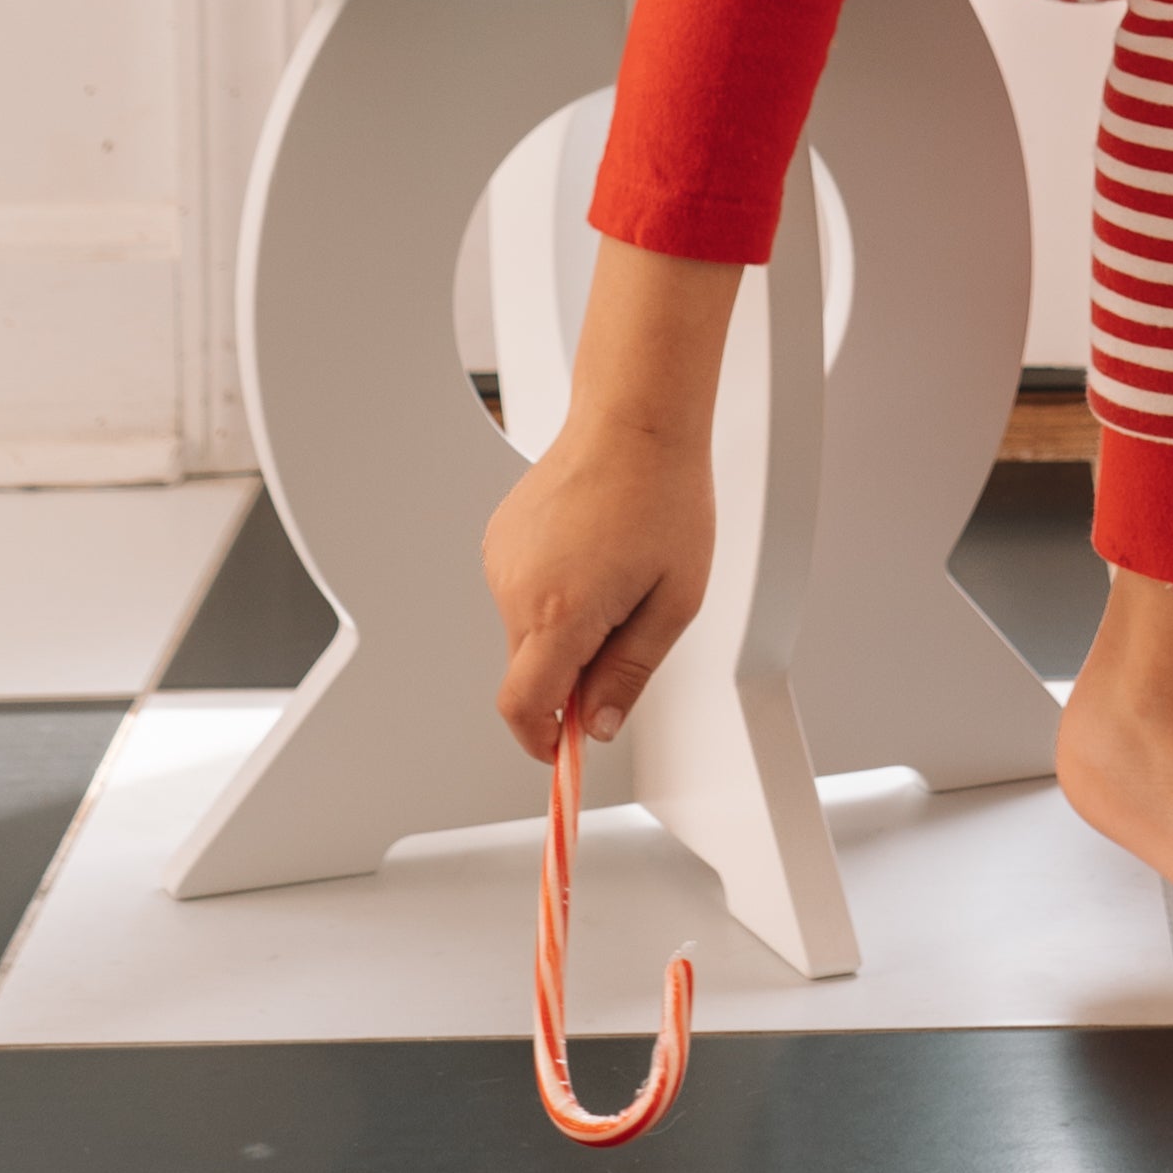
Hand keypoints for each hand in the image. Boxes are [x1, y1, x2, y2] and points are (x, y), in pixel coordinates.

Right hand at [484, 410, 713, 761]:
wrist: (636, 420)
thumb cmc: (663, 497)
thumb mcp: (674, 602)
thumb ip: (630, 671)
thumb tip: (598, 724)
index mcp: (561, 612)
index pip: (524, 708)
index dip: (542, 741)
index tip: (563, 752)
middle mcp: (516, 589)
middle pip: (529, 672)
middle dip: (570, 676)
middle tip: (626, 633)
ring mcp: (501, 561)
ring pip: (525, 632)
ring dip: (564, 629)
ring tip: (616, 575)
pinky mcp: (498, 540)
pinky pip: (521, 593)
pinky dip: (552, 595)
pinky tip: (591, 554)